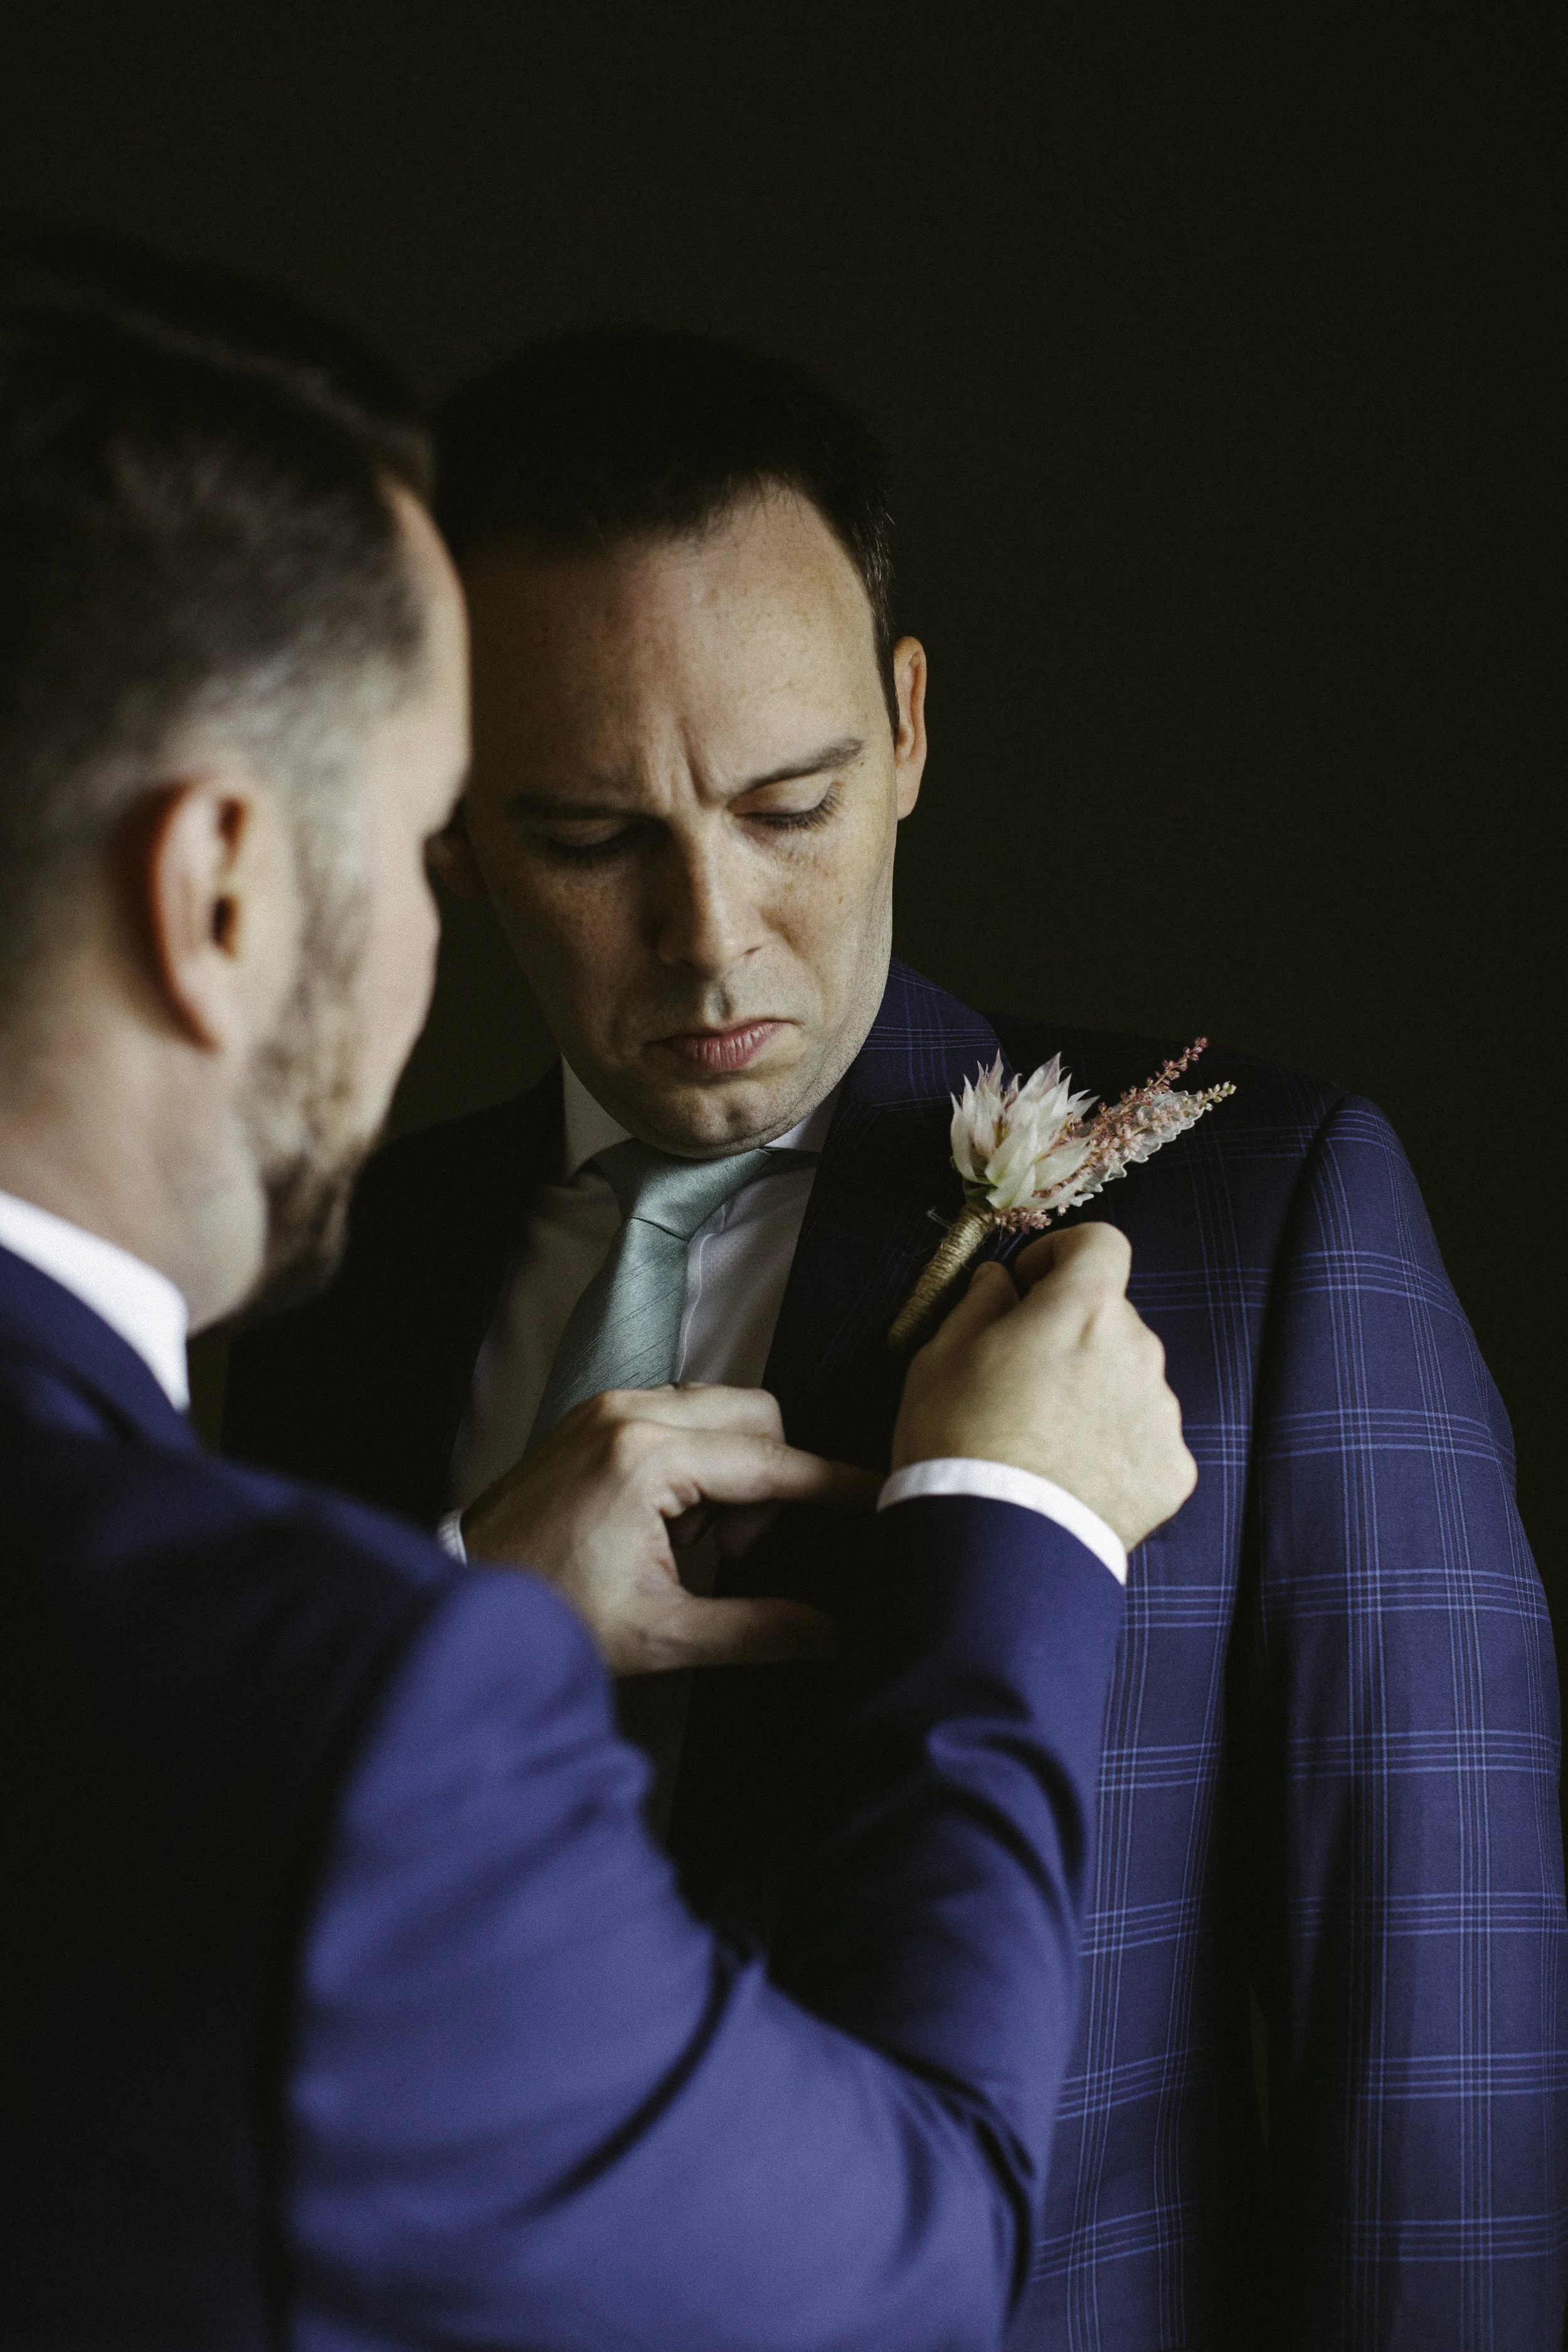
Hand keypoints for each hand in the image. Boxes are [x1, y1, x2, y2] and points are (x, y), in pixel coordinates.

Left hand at [460, 1384, 876, 1674]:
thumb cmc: (550, 1614)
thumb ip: (755, 1630)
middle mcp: (627, 1412)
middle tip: (731, 1552)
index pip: (770, 1464)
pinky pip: (680, 1413)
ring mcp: (607, 1405)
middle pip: (755, 1415)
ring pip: (720, 1408)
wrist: (460, 1592)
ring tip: (695, 1540)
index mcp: (645, 1459)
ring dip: (731, 1467)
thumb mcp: (659, 1636)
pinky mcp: (594, 1413)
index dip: (832, 1486)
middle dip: (768, 1480)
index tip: (880, 1496)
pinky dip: (696, 1457)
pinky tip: (668, 1518)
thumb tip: (833, 1634)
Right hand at [891, 1224, 1196, 1550]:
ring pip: (1131, 1380)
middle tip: (1022, 1379)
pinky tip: (1073, 1479)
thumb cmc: (955, 1439)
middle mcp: (1139, 1350)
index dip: (1063, 1254)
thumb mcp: (941, 1356)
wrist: (993, 1547)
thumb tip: (1000, 1283)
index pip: (1101, 1245)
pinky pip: (1147, 1441)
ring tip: (1045, 1441)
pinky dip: (1117, 1449)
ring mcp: (1162, 1414)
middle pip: (1112, 1319)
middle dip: (1072, 1334)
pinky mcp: (1173, 1471)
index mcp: (1084, 1309)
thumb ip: (980, 1304)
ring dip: (1097, 1392)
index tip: (1030, 1283)